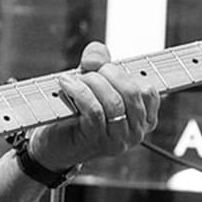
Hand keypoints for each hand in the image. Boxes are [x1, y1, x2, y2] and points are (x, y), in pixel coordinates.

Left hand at [27, 42, 159, 171]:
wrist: (54, 142)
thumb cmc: (77, 110)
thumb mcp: (92, 81)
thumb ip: (98, 61)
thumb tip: (95, 59)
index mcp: (144, 119)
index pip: (148, 91)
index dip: (124, 73)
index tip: (104, 67)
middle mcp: (136, 133)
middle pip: (131, 93)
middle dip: (106, 74)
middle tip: (86, 70)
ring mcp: (119, 140)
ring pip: (114, 102)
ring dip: (90, 82)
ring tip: (73, 78)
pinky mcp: (98, 141)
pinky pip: (94, 110)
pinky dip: (79, 91)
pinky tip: (66, 83)